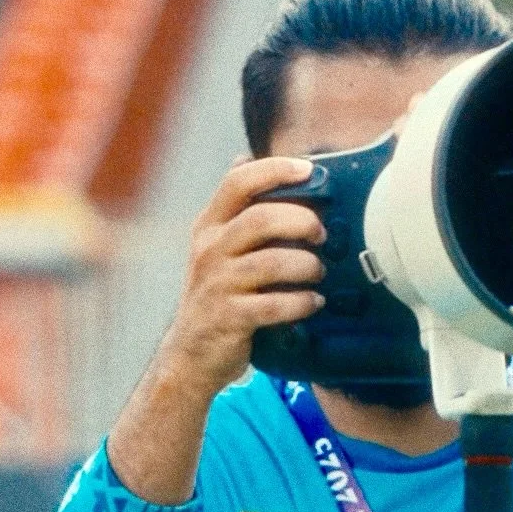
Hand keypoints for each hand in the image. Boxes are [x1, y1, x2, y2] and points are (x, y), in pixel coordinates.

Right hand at [161, 156, 328, 396]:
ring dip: (307, 265)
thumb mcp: (218, 249)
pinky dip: (301, 302)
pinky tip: (313, 302)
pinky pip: (274, 304)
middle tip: (321, 234)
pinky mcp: (230, 318)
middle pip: (261, 219)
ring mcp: (218, 284)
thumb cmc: (218, 296)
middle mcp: (210, 250)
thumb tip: (247, 158)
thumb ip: (237, 212)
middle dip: (301, 221)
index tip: (309, 170)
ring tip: (318, 273)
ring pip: (272, 263)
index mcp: (209, 226)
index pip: (237, 182)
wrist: (190, 354)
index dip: (275, 170)